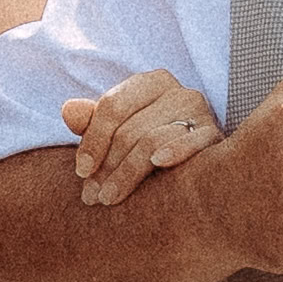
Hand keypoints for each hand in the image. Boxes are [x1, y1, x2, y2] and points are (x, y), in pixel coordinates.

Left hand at [60, 67, 224, 206]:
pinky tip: (158, 164)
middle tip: (91, 196)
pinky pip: (192, 142)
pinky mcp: (215, 136)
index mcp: (150, 83)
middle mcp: (177, 92)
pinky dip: (174, 150)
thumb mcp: (120, 130)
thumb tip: (67, 111)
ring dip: (127, 173)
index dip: (92, 140)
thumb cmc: (150, 143)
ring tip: (109, 198)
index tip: (80, 171)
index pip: (112, 106)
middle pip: (130, 129)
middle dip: (106, 166)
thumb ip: (93, 122)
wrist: (201, 164)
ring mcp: (200, 112)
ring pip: (152, 140)